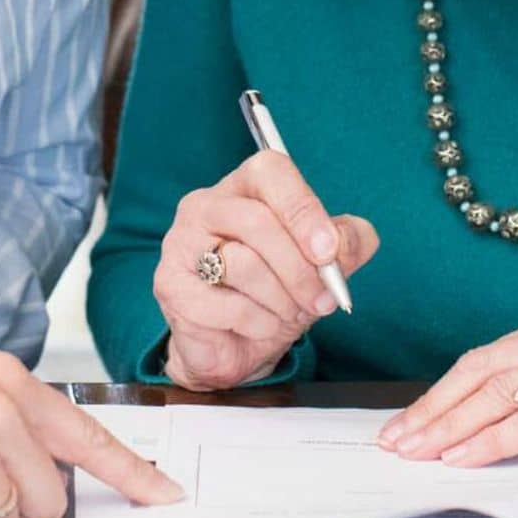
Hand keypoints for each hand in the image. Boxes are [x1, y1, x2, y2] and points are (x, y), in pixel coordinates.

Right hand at [155, 151, 377, 391]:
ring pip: (243, 264)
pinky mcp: (170, 284)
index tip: (328, 251)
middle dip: (300, 269)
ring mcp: (181, 243)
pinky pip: (226, 304)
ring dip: (281, 300)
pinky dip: (257, 323)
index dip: (302, 209)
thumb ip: (347, 242)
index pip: (270, 172)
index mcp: (244, 187)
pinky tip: (260, 326)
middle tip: (323, 300)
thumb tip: (344, 241)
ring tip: (288, 313)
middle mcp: (205, 205)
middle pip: (257, 222)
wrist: (236, 345)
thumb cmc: (277, 292)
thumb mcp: (323, 265)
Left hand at [376, 308, 517, 464]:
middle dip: (433, 410)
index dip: (441, 391)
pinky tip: (466, 457)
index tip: (409, 419)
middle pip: (480, 373)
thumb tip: (493, 416)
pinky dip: (494, 441)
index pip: (484, 359)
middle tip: (396, 440)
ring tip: (419, 452)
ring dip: (452, 427)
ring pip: (500, 395)